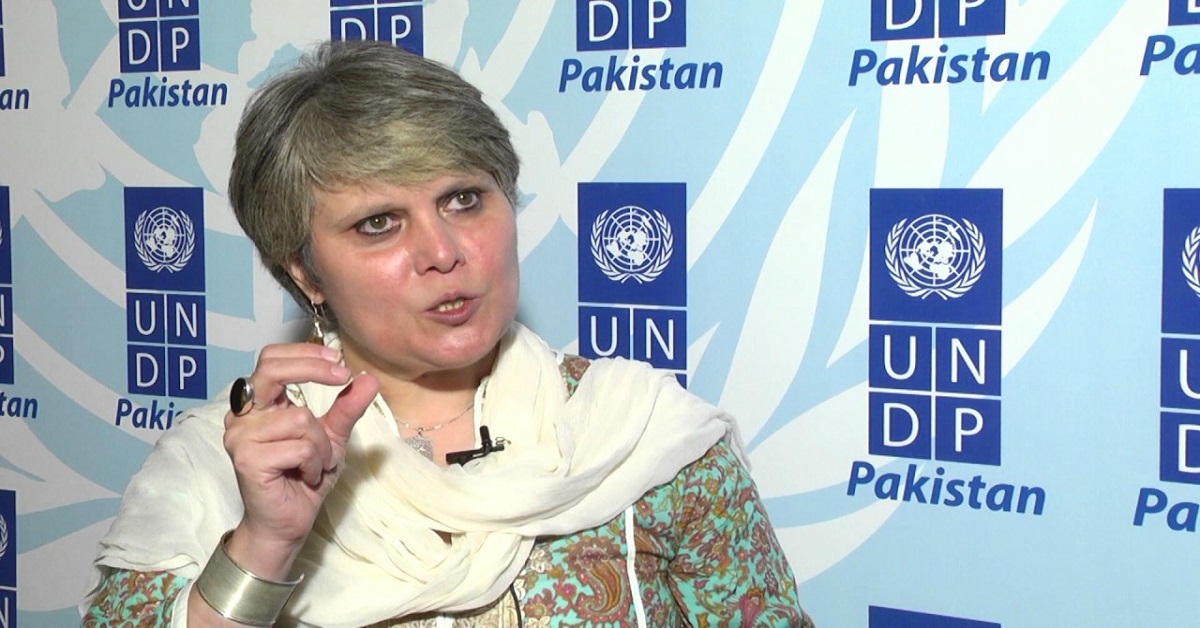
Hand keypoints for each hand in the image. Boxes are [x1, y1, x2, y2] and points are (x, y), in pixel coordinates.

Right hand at [220, 342, 378, 578]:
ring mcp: (240, 437)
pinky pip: (299, 448)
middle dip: (313, 369)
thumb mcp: (333, 436)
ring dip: (322, 445)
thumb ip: (347, 406)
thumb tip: (368, 378)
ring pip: (300, 418)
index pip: (271, 359)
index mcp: (259, 404)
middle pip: (271, 370)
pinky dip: (315, 463)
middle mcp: (242, 415)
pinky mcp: (247, 459)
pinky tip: (307, 477)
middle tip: (344, 377)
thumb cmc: (304, 477)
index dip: (305, 354)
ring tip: (317, 464)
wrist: (289, 522)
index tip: (338, 361)